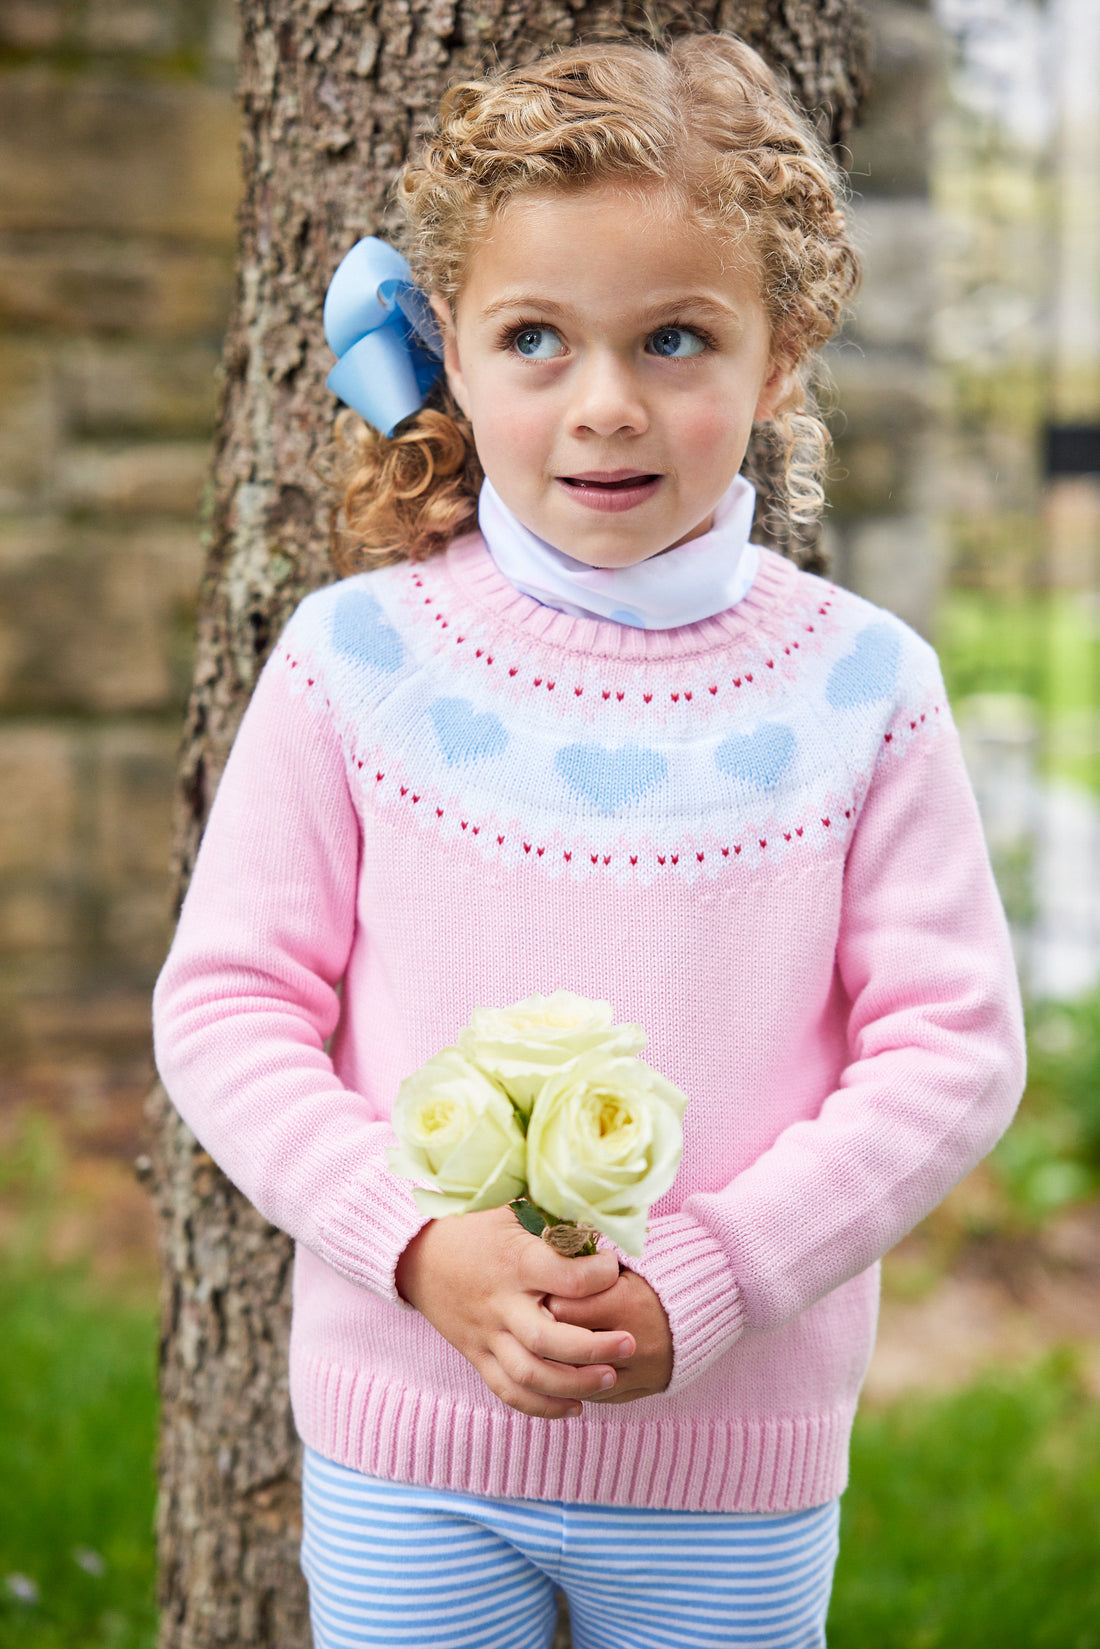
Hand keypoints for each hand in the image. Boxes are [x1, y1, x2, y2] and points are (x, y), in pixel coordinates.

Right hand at [395, 1205, 634, 1419]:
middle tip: (630, 1343)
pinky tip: (575, 1406)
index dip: (600, 1276)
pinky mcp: (476, 1355)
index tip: (616, 1267)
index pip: (566, 1279)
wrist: (416, 1254)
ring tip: (610, 1378)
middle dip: (595, 1347)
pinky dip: (542, 1407)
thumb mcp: (511, 1208)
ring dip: (574, 1384)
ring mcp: (486, 1334)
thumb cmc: (474, 1226)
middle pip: (548, 1340)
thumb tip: (602, 1211)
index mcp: (514, 1261)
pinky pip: (508, 1392)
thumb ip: (553, 1215)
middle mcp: (500, 1302)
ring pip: (530, 1375)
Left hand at [546, 1266, 672, 1401]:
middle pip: (570, 1348)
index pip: (565, 1310)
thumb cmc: (654, 1278)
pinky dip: (583, 1386)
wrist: (701, 1305)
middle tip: (537, 1326)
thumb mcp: (623, 1267)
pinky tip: (571, 1371)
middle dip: (548, 1338)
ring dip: (562, 1368)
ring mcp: (640, 1371)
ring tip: (548, 1351)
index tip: (538, 1298)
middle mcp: (633, 1342)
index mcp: (625, 1303)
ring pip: (582, 1380)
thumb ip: (588, 1272)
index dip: (546, 1303)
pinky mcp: (645, 1388)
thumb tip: (547, 1269)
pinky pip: (601, 1396)